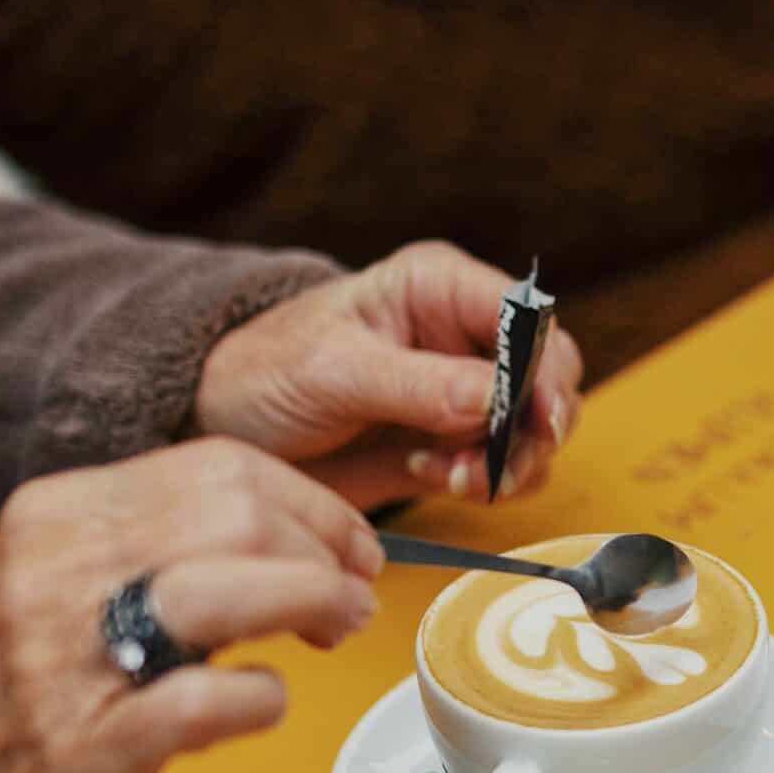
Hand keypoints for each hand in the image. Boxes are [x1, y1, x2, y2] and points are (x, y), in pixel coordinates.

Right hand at [0, 439, 384, 772]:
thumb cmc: (38, 694)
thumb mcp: (80, 582)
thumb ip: (172, 544)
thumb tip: (305, 530)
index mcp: (57, 515)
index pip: (217, 466)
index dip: (313, 504)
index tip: (348, 547)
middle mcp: (55, 571)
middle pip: (237, 513)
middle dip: (323, 550)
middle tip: (349, 597)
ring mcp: (67, 659)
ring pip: (227, 588)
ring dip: (313, 602)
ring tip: (334, 630)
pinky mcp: (89, 746)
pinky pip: (207, 699)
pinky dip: (263, 698)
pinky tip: (261, 703)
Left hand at [193, 241, 583, 507]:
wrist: (226, 422)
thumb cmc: (266, 369)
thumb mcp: (333, 368)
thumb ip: (417, 383)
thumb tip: (493, 398)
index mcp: (441, 289)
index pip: (527, 318)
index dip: (544, 366)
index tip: (538, 417)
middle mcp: (465, 337)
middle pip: (548, 376)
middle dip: (532, 425)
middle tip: (496, 462)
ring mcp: (464, 393)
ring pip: (535, 429)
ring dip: (510, 462)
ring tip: (453, 476)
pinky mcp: (454, 443)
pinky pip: (506, 467)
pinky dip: (487, 483)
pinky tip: (436, 477)